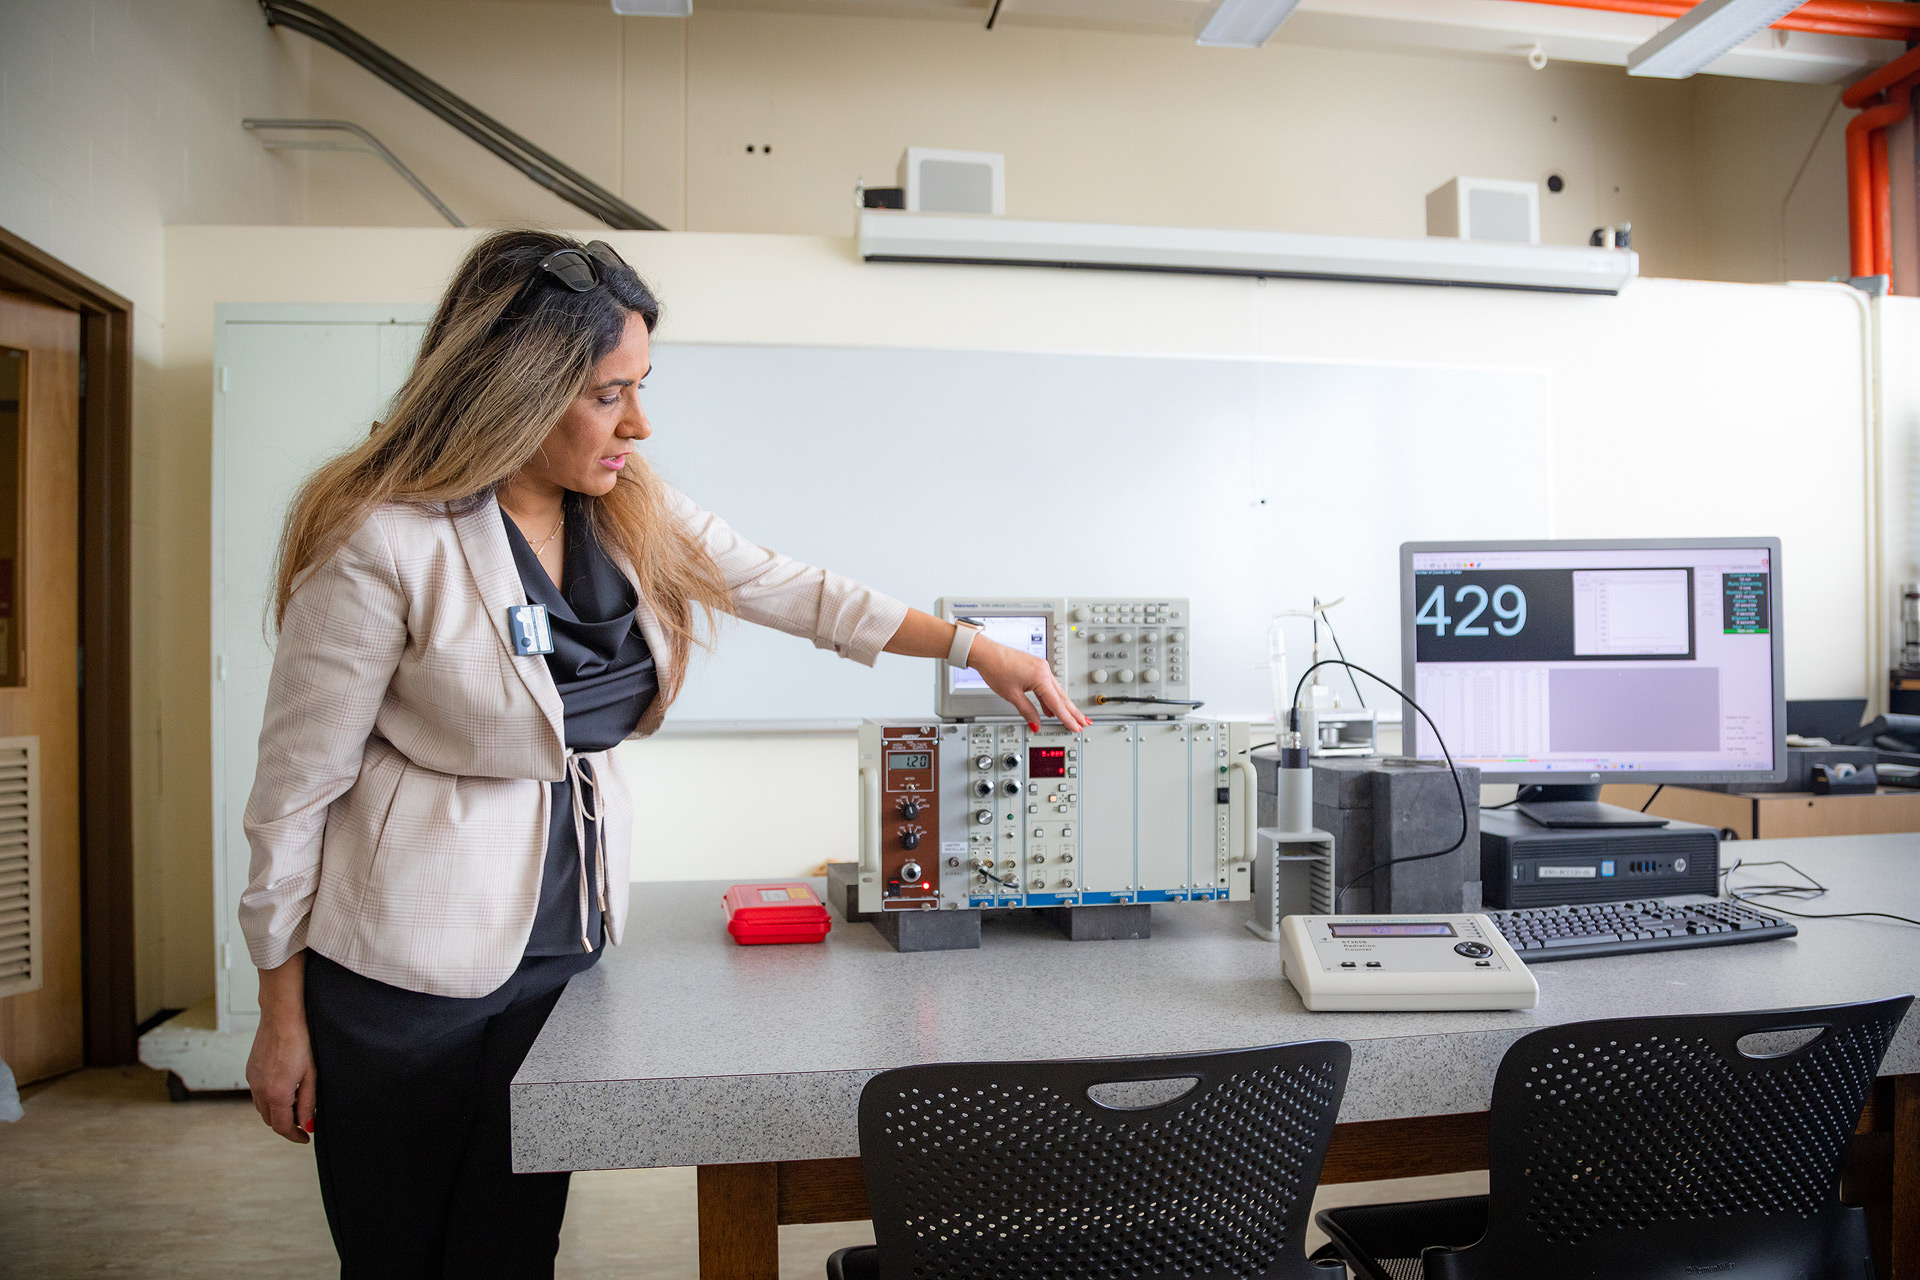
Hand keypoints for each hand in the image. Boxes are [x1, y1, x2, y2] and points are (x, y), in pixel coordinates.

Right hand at [246, 955, 315, 1143]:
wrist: (281, 1017)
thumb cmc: (301, 1042)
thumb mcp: (311, 1075)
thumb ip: (308, 1103)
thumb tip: (307, 1125)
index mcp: (276, 1094)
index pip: (283, 1126)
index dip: (295, 1136)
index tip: (306, 1138)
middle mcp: (260, 1091)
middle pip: (270, 1120)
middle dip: (286, 1125)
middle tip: (304, 1123)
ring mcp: (252, 1081)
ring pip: (262, 1108)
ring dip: (277, 1113)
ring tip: (296, 1106)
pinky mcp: (250, 1071)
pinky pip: (258, 1094)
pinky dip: (269, 1100)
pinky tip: (284, 1090)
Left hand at [968, 637, 1091, 731]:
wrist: (986, 653)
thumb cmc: (996, 668)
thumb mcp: (1012, 695)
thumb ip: (1027, 711)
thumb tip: (1036, 723)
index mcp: (1041, 677)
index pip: (1057, 704)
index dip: (1067, 718)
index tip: (1076, 727)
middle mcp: (1044, 670)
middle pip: (1062, 696)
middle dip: (1074, 711)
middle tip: (1084, 722)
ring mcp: (1041, 667)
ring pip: (1056, 690)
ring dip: (1064, 705)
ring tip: (1073, 717)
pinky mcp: (1036, 667)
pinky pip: (1048, 685)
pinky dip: (1051, 697)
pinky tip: (1051, 708)